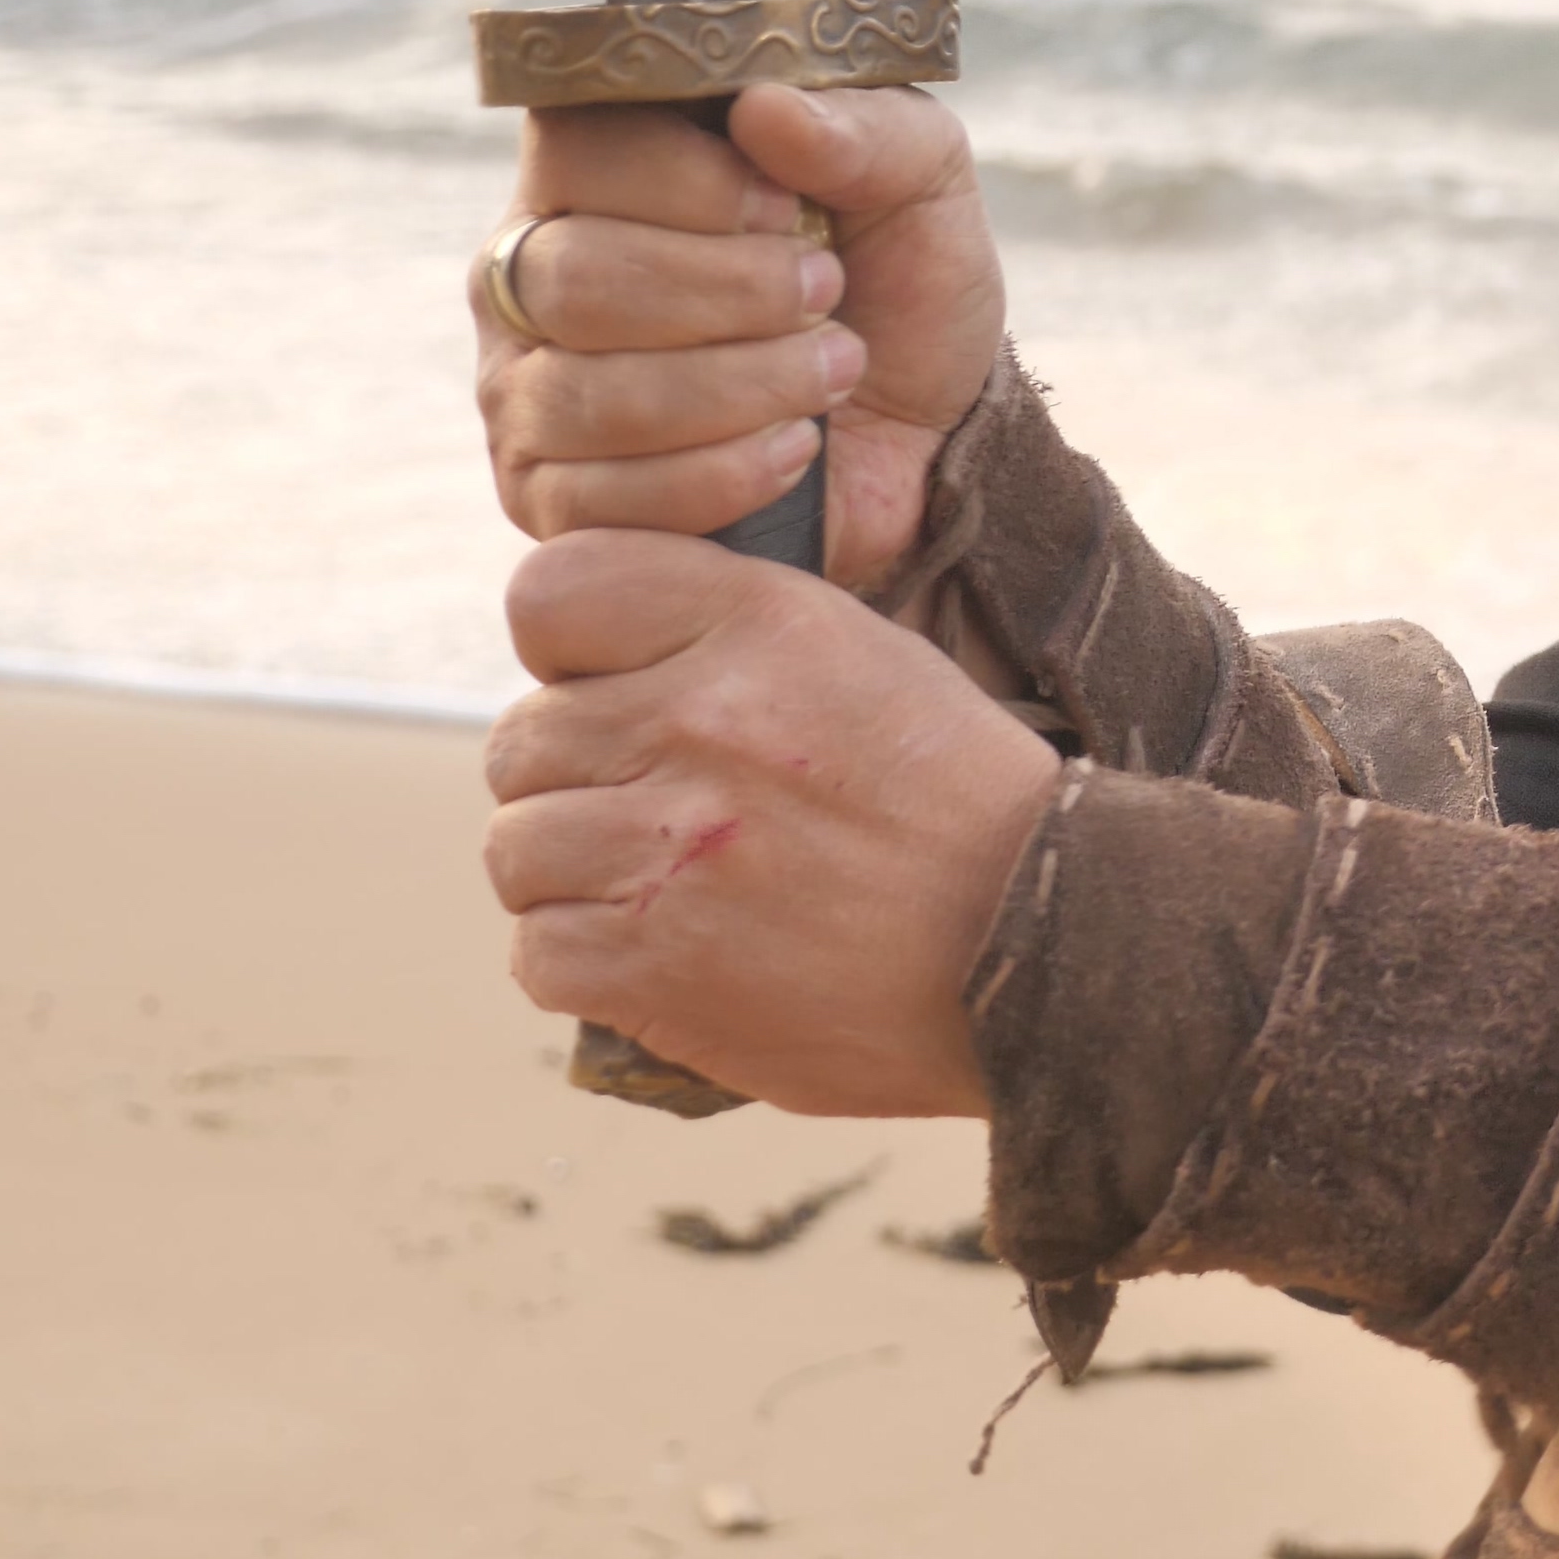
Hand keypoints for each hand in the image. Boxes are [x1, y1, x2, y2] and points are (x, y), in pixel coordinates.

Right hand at [474, 83, 1003, 595]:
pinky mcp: (548, 497)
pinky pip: (602, 498)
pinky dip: (724, 472)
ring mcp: (525, 389)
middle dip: (729, 293)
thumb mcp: (920, 182)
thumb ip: (864, 128)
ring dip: (740, 386)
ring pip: (583, 393)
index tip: (787, 209)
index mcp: (598, 169)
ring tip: (832, 371)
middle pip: (570, 276)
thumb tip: (765, 109)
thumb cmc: (900, 284)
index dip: (687, 182)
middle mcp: (531, 272)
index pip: (575, 147)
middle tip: (827, 294)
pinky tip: (797, 448)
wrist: (930, 433)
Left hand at [483, 530, 1061, 1115]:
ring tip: (676, 891)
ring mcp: (666, 848)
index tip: (616, 689)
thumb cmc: (955, 804)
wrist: (1042, 949)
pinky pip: (537, 953)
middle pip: (523, 740)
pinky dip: (590, 964)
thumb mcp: (863, 657)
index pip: (551, 592)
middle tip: (673, 816)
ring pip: (516, 849)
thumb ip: (725, 639)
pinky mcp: (649, 966)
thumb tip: (591, 662)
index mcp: (757, 623)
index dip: (570, 651)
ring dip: (577, 878)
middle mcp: (699, 721)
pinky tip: (673, 956)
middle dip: (580, 780)